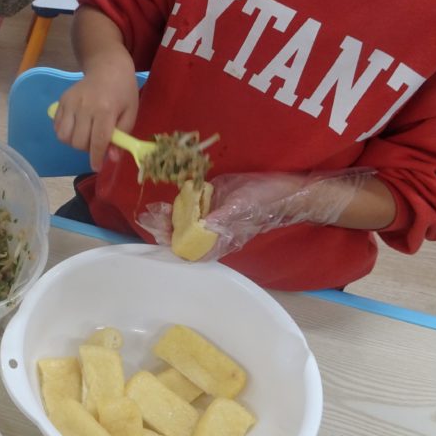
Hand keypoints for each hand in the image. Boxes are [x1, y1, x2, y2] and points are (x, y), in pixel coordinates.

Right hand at [52, 67, 138, 171]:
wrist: (107, 67)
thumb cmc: (123, 91)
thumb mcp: (130, 113)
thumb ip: (121, 137)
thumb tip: (112, 157)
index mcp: (105, 110)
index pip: (97, 141)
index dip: (96, 158)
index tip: (97, 166)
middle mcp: (85, 107)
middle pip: (78, 142)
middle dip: (87, 149)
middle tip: (95, 141)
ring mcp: (71, 103)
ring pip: (64, 137)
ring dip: (74, 142)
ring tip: (84, 135)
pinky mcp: (62, 101)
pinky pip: (57, 127)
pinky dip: (65, 132)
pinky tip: (76, 127)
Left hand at [137, 169, 375, 259]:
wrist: (288, 190)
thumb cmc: (268, 200)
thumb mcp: (244, 207)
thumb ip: (223, 218)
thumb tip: (204, 226)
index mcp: (220, 236)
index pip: (190, 246)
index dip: (171, 240)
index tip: (156, 232)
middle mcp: (213, 229)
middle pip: (182, 234)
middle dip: (163, 228)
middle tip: (147, 218)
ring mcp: (213, 215)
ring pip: (184, 221)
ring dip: (168, 217)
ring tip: (151, 211)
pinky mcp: (215, 201)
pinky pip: (193, 205)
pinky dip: (179, 204)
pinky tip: (168, 199)